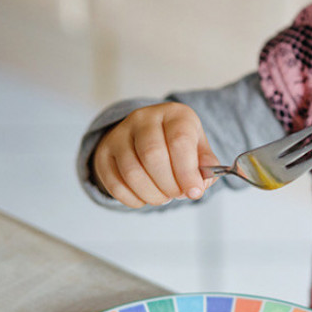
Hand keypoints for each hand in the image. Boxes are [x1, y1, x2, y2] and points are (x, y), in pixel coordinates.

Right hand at [92, 103, 219, 206]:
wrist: (145, 135)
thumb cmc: (176, 143)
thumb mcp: (198, 146)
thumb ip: (206, 165)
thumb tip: (202, 182)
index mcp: (173, 113)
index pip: (179, 141)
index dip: (187, 171)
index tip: (194, 191)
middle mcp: (144, 118)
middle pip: (153, 156)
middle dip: (169, 185)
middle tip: (178, 194)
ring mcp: (120, 134)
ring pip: (132, 172)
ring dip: (152, 194)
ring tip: (163, 197)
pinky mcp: (104, 153)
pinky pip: (115, 184)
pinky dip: (133, 199)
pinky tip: (145, 197)